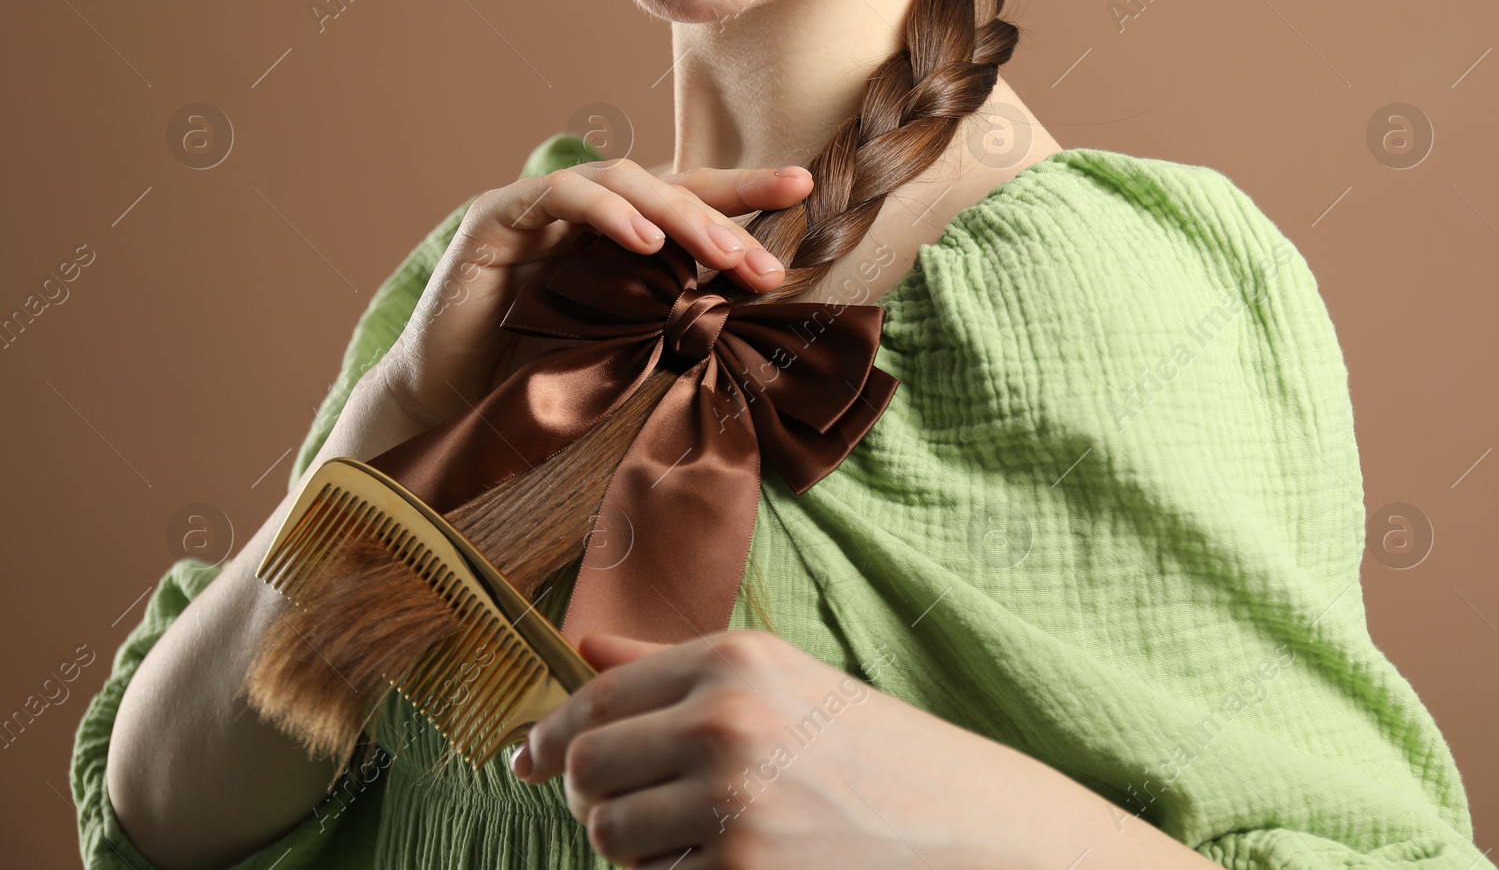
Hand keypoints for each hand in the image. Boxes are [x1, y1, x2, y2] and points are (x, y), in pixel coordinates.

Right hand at [326, 159, 812, 460]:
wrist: (450, 414)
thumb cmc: (540, 386)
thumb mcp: (629, 356)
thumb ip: (678, 330)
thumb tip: (754, 333)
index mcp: (619, 242)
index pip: (691, 204)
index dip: (745, 192)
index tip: (804, 189)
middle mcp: (585, 217)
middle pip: (667, 185)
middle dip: (726, 209)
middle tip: (768, 256)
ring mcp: (540, 210)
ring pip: (623, 179)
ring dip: (679, 214)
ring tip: (723, 252)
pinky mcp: (496, 218)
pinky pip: (561, 195)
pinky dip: (609, 212)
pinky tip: (646, 243)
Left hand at [509, 630, 1082, 869]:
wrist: (972, 832)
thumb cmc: (873, 756)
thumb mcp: (782, 685)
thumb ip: (672, 667)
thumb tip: (581, 649)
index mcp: (734, 661)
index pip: (596, 696)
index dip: (549, 735)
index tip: (525, 759)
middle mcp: (725, 722)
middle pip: (585, 770)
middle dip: (586, 798)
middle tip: (619, 810)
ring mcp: (731, 807)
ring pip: (609, 839)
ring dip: (634, 852)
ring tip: (696, 842)